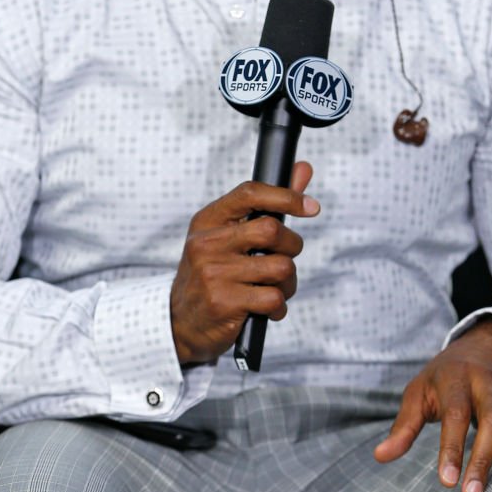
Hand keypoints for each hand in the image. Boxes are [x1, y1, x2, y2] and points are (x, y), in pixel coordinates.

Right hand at [170, 161, 317, 365]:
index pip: (249, 193)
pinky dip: (279, 306)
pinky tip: (266, 308)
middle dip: (291, 246)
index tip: (310, 206)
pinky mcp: (223, 302)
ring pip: (280, 267)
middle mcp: (208, 243)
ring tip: (274, 287)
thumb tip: (303, 169)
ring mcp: (213, 273)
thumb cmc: (214, 273)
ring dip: (288, 282)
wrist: (182, 323)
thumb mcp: (229, 235)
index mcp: (209, 220)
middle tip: (283, 258)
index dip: (285, 195)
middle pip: (271, 230)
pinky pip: (274, 298)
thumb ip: (269, 203)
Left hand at [374, 316, 491, 491]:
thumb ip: (405, 425)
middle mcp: (486, 380)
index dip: (450, 448)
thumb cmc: (449, 374)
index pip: (453, 415)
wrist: (488, 337)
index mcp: (455, 379)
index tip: (447, 480)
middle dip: (483, 456)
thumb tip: (381, 455)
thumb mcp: (421, 391)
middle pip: (489, 417)